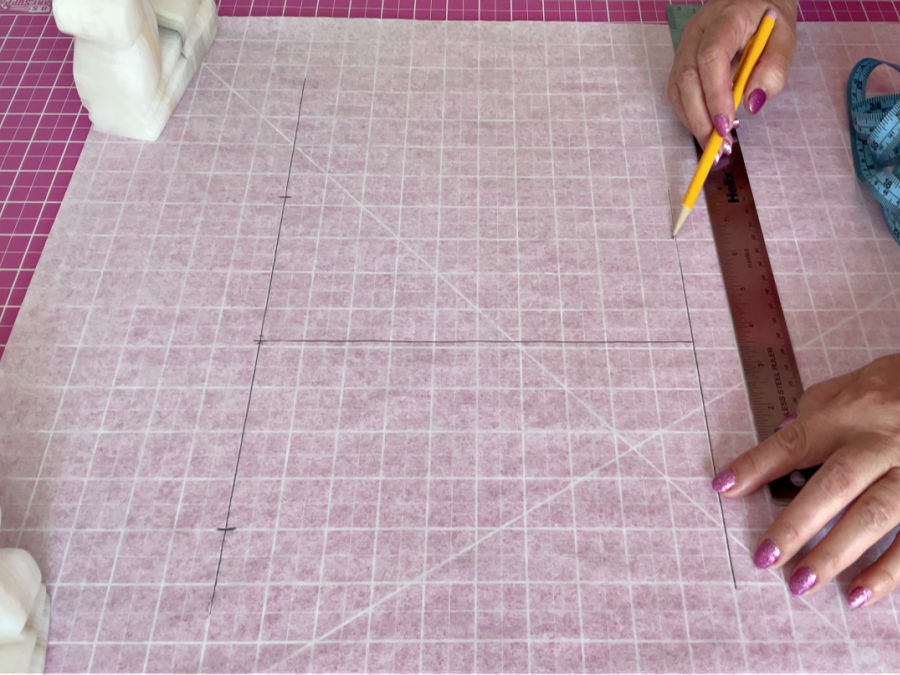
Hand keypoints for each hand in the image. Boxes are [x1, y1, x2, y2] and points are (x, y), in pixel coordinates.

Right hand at [667, 0, 797, 152]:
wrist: (752, 0)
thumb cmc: (769, 18)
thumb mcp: (785, 37)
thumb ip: (774, 69)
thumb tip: (751, 105)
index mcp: (725, 18)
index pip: (711, 58)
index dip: (715, 95)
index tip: (726, 124)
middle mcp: (697, 31)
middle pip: (687, 79)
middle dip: (701, 118)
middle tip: (719, 146)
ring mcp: (684, 45)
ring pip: (677, 89)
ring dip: (693, 121)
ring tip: (714, 144)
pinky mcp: (681, 60)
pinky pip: (677, 92)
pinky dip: (689, 114)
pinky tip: (707, 127)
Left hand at [712, 354, 899, 608]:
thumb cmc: (896, 388)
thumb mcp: (853, 384)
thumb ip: (816, 412)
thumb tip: (779, 438)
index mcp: (851, 415)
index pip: (795, 442)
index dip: (756, 464)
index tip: (723, 487)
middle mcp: (880, 443)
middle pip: (835, 484)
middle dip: (797, 524)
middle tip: (765, 558)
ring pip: (874, 515)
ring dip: (836, 553)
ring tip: (802, 583)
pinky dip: (888, 571)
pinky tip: (859, 593)